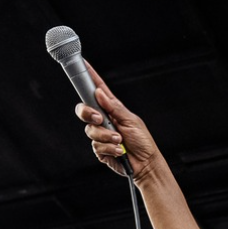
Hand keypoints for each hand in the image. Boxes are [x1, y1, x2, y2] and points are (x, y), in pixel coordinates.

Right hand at [77, 65, 161, 181]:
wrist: (145, 164)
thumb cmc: (143, 141)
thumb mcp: (132, 121)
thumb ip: (114, 108)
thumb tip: (100, 93)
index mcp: (111, 108)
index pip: (96, 90)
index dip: (88, 76)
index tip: (82, 63)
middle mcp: (103, 120)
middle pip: (83, 110)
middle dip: (88, 113)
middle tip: (100, 119)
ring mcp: (100, 134)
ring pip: (90, 130)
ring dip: (106, 136)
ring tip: (120, 140)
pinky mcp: (100, 149)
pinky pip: (96, 146)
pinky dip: (109, 148)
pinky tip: (119, 150)